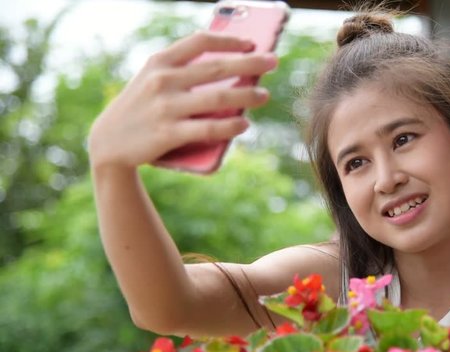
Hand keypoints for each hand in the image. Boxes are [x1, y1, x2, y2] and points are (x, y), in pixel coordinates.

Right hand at [88, 31, 277, 170]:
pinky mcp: (168, 133)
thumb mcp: (152, 81)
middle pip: (217, 67)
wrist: (107, 143)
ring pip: (218, 99)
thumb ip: (182, 73)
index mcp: (159, 62)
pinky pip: (209, 129)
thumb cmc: (141, 109)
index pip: (200, 42)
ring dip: (247, 96)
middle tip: (273, 61)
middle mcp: (163, 80)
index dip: (229, 40)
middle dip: (250, 63)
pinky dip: (230, 126)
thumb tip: (230, 71)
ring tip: (265, 95)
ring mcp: (166, 107)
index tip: (251, 42)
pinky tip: (244, 124)